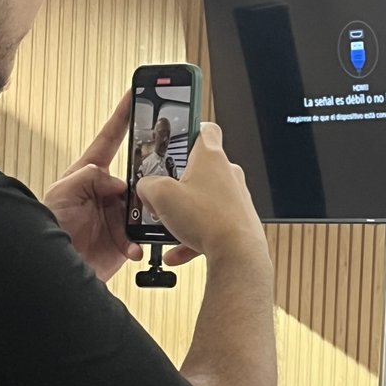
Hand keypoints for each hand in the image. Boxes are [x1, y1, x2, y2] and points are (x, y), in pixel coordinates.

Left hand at [43, 92, 142, 280]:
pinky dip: (139, 241)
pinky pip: (144, 235)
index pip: (109, 139)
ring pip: (145, 206)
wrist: (54, 269)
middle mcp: (106, 193)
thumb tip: (117, 181)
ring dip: (143, 217)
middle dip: (146, 181)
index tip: (134, 97)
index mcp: (89, 175)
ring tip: (132, 227)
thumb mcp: (62, 193)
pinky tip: (131, 246)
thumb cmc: (49, 228)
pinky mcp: (126, 239)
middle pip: (137, 175)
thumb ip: (88, 177)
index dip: (121, 117)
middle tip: (151, 186)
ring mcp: (117, 216)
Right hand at [135, 123, 269, 268]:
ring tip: (167, 227)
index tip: (177, 138)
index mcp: (211, 157)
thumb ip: (148, 185)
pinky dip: (192, 238)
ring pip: (202, 202)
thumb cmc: (207, 219)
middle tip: (162, 193)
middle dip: (178, 183)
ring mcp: (235, 199)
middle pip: (199, 170)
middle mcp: (228, 174)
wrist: (238, 255)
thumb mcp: (161, 196)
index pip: (205, 130)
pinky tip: (176, 252)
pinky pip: (210, 226)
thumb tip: (146, 187)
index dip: (189, 130)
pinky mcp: (238, 222)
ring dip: (183, 215)